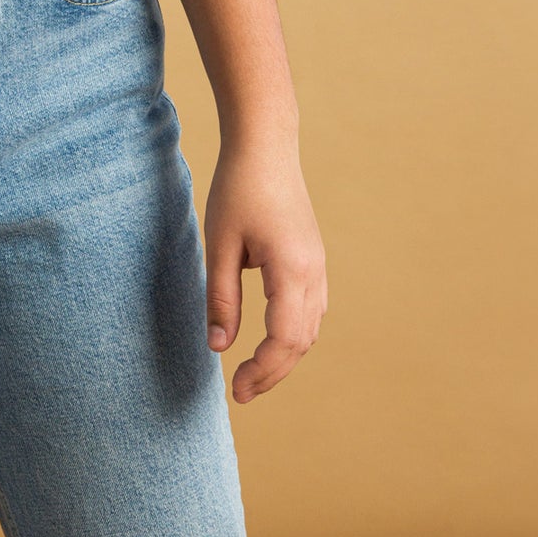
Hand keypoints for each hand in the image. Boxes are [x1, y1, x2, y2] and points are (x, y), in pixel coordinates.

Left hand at [203, 135, 326, 402]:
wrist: (266, 145)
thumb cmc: (238, 188)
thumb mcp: (220, 243)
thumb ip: (221, 298)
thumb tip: (218, 347)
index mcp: (291, 270)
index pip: (284, 340)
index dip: (262, 371)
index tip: (236, 390)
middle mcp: (314, 273)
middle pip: (301, 342)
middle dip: (273, 372)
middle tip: (241, 391)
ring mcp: (318, 266)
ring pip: (310, 329)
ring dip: (285, 356)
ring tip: (253, 372)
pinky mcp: (313, 259)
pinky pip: (311, 310)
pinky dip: (294, 334)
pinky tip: (271, 341)